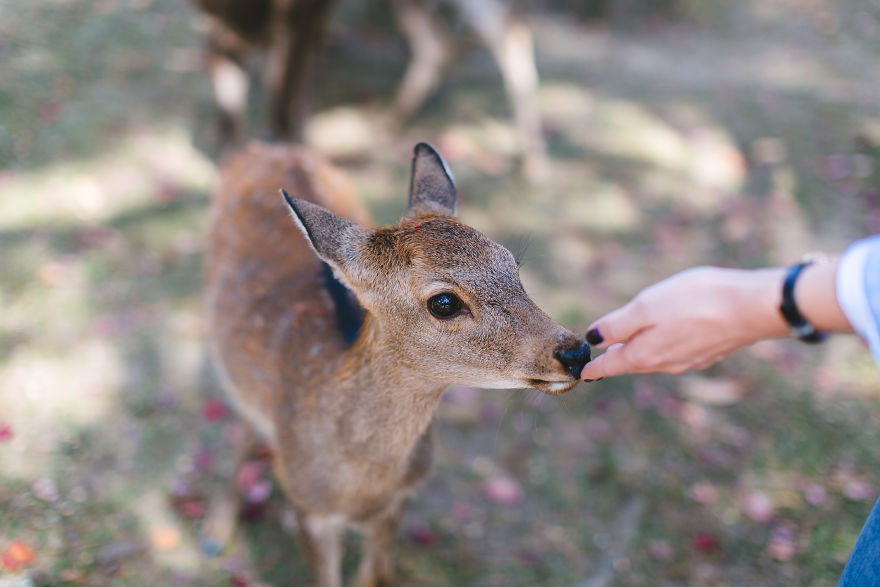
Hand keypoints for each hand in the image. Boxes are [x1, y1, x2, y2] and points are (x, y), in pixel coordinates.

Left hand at [581, 267, 789, 378]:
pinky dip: (663, 346)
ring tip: (629, 344)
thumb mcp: (646, 307)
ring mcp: (689, 360)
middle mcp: (665, 364)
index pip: (611, 365)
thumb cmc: (695, 301)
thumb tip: (594, 339)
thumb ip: (617, 325)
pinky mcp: (709, 352)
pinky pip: (676, 353)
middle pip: (633, 362)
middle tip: (603, 356)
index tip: (583, 374)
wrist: (752, 307)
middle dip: (616, 359)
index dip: (594, 368)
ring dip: (640, 352)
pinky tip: (667, 336)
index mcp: (644, 355)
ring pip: (655, 359)